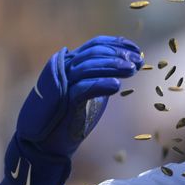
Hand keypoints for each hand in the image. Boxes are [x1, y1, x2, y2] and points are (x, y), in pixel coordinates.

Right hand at [16, 36, 142, 158]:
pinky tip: (116, 85)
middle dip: (118, 54)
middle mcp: (65, 68)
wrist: (47, 140)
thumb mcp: (90, 90)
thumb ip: (102, 77)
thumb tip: (128, 66)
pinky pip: (82, 88)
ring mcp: (62, 83)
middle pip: (94, 53)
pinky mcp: (63, 100)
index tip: (136, 50)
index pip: (95, 45)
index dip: (117, 44)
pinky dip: (100, 84)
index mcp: (72, 62)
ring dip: (113, 66)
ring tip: (132, 69)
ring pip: (88, 67)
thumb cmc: (70, 114)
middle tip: (138, 61)